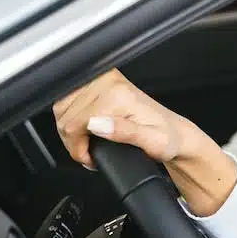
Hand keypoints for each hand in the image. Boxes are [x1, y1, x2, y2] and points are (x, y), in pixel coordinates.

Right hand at [52, 69, 236, 215]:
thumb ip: (125, 133)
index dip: (78, 147)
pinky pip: (68, 100)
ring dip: (70, 130)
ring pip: (62, 108)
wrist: (174, 132)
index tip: (90, 158)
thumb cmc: (165, 138)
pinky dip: (71, 118)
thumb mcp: (152, 142)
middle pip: (65, 116)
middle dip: (73, 141)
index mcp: (119, 95)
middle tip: (90, 153)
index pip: (75, 123)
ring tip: (88, 143)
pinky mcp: (100, 81)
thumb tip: (97, 125)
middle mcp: (109, 82)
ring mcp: (103, 79)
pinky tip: (86, 129)